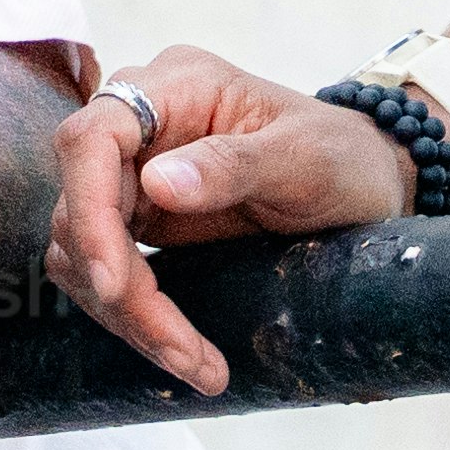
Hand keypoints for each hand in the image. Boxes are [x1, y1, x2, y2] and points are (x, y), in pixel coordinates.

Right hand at [41, 47, 415, 396]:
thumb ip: (235, 165)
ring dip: (126, 314)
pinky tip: (180, 348)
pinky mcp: (141, 218)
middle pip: (81, 206)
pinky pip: (107, 268)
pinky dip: (134, 315)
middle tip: (181, 351)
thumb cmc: (344, 157)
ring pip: (82, 248)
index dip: (89, 209)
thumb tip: (156, 182)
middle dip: (120, 288)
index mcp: (176, 87)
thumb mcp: (306, 159)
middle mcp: (142, 126)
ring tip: (194, 362)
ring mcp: (136, 173)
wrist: (368, 183)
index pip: (91, 137)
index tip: (116, 282)